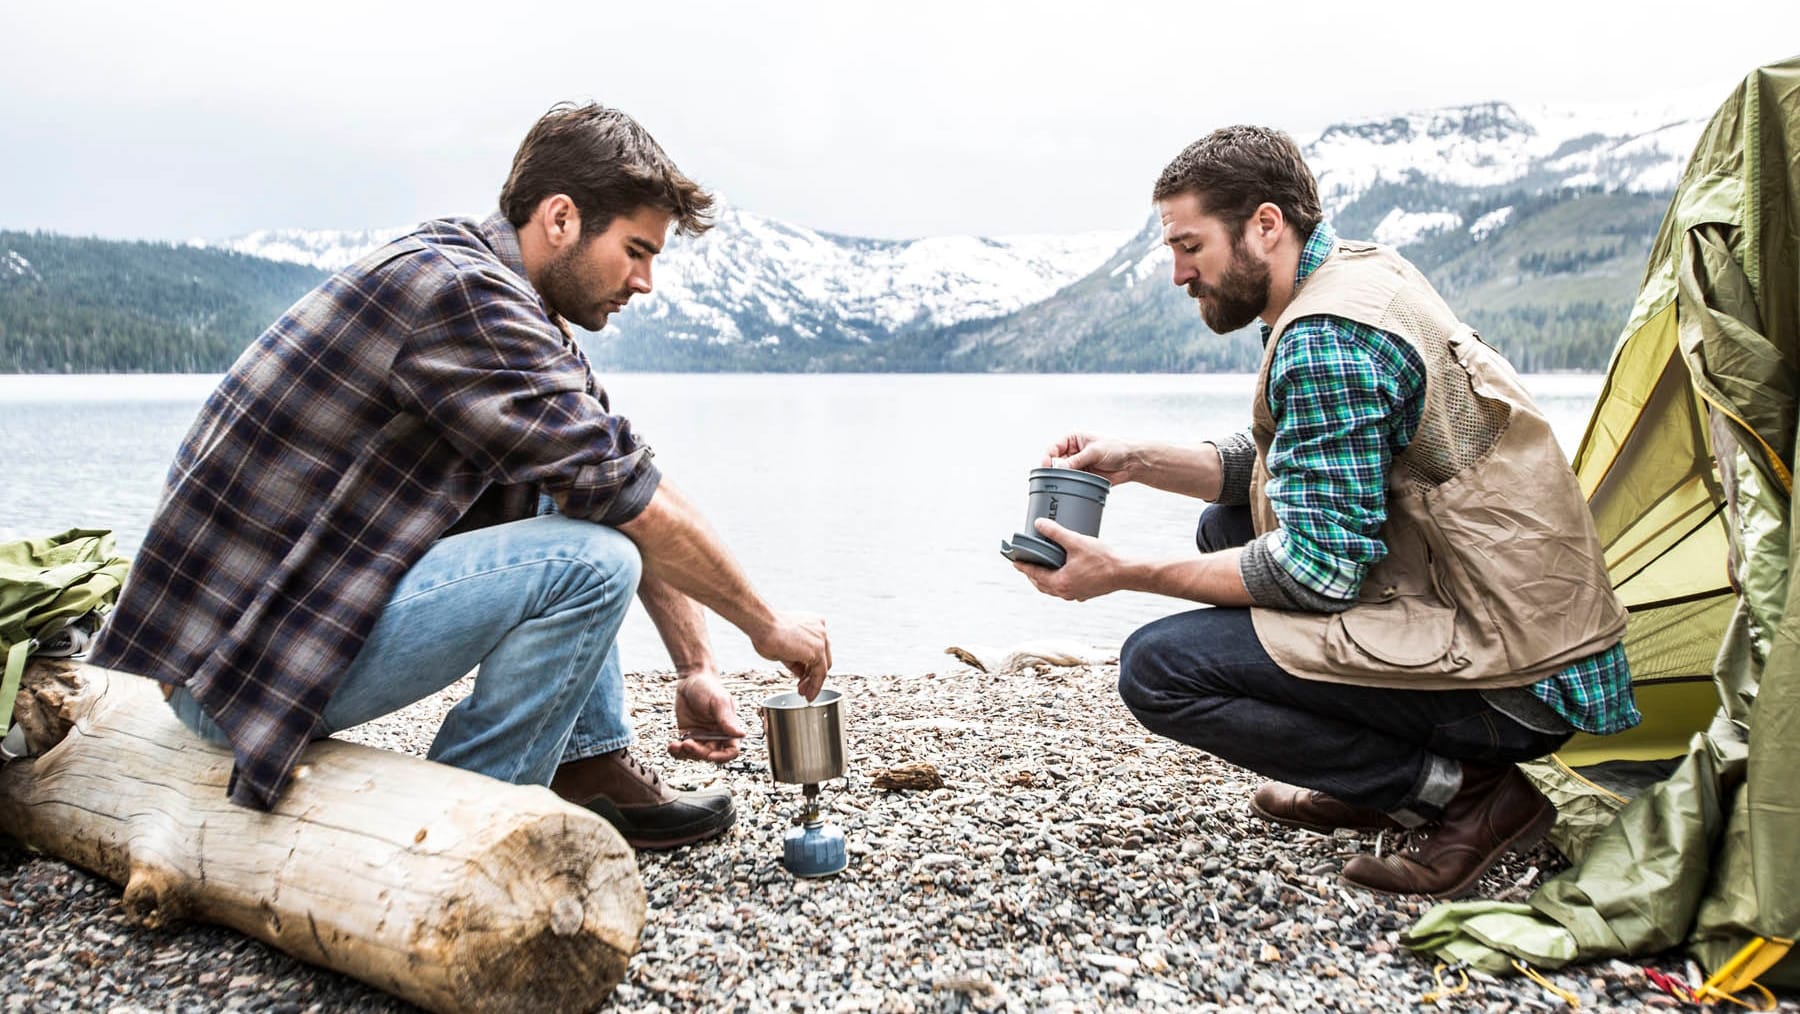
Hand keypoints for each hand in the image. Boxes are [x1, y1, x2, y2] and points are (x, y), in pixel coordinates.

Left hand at [668, 670, 749, 763]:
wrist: (690, 680)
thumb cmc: (709, 688)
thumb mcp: (718, 702)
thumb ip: (727, 719)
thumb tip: (741, 734)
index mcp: (728, 729)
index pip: (731, 751)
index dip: (722, 757)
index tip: (710, 755)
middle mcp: (716, 736)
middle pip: (710, 755)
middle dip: (698, 753)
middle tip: (687, 743)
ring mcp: (701, 737)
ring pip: (695, 755)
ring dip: (685, 753)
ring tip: (675, 745)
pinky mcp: (687, 735)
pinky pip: (682, 750)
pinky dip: (676, 752)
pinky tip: (671, 746)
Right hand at [750, 611, 830, 700]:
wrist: (762, 625)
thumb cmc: (766, 632)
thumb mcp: (784, 649)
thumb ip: (796, 660)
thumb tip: (802, 673)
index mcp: (813, 624)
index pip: (817, 650)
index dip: (810, 666)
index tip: (803, 678)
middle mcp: (820, 629)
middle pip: (823, 658)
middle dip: (812, 675)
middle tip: (803, 687)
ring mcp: (821, 639)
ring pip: (823, 667)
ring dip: (813, 683)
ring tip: (805, 694)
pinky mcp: (818, 651)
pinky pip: (820, 674)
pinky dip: (815, 686)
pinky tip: (809, 694)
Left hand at [1011, 518, 1127, 601]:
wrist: (1125, 573)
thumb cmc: (1103, 559)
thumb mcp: (1076, 542)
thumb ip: (1056, 532)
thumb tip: (1039, 523)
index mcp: (1060, 582)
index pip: (1034, 574)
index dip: (1023, 566)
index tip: (1014, 562)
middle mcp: (1066, 592)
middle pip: (1042, 584)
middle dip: (1032, 574)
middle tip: (1026, 564)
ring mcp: (1076, 595)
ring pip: (1053, 589)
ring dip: (1045, 580)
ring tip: (1042, 568)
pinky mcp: (1085, 593)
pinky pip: (1066, 589)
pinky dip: (1059, 582)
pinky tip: (1063, 574)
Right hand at [1041, 432, 1136, 484]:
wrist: (1131, 463)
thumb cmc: (1115, 449)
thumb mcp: (1095, 451)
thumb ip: (1077, 460)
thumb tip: (1059, 467)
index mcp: (1073, 439)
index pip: (1054, 447)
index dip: (1047, 457)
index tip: (1046, 466)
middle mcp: (1073, 452)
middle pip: (1055, 462)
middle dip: (1054, 469)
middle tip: (1054, 477)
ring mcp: (1077, 465)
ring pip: (1062, 473)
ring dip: (1062, 478)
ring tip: (1064, 482)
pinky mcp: (1082, 476)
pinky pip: (1071, 481)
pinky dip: (1069, 485)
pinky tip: (1070, 487)